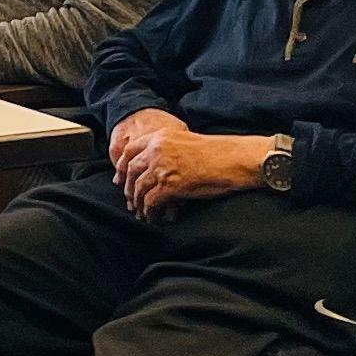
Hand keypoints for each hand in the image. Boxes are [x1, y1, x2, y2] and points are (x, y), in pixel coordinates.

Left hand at [110, 111, 268, 218]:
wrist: (235, 158)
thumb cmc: (217, 152)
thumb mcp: (185, 141)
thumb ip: (166, 148)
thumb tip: (154, 164)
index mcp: (159, 137)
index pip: (129, 151)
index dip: (121, 167)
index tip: (120, 179)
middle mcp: (156, 150)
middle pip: (131, 171)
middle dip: (128, 188)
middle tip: (130, 200)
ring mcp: (162, 168)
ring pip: (139, 188)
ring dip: (138, 203)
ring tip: (140, 212)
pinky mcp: (171, 185)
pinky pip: (151, 202)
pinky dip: (150, 211)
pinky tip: (153, 217)